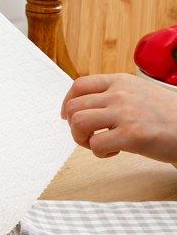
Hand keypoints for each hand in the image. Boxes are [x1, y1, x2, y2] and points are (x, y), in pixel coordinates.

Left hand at [61, 73, 176, 162]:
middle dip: (74, 126)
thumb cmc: (168, 115)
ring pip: (78, 123)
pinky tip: (114, 152)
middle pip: (74, 107)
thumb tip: (86, 104)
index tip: (67, 115)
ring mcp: (125, 113)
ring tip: (98, 144)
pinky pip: (96, 145)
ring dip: (82, 139)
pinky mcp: (132, 135)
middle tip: (88, 136)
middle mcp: (120, 93)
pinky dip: (99, 153)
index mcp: (120, 81)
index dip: (68, 102)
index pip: (79, 84)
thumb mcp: (140, 92)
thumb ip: (115, 94)